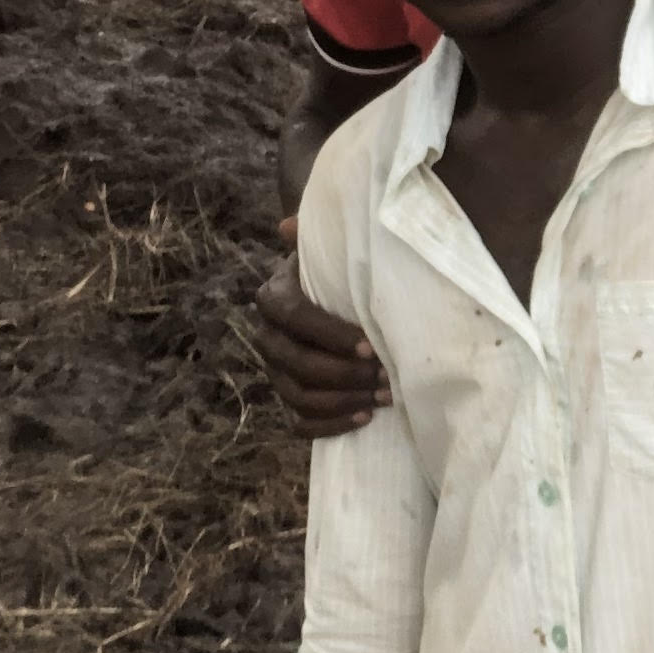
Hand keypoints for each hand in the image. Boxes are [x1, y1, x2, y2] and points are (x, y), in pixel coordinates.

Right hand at [246, 250, 389, 435]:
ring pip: (299, 397)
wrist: (328, 292)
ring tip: (383, 398)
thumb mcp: (327, 250)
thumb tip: (288, 225)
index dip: (331, 336)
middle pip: (298, 365)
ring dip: (343, 401)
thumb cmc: (336, 270)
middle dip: (345, 376)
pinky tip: (363, 419)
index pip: (295, 319)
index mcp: (274, 297)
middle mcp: (267, 336)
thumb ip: (314, 236)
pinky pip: (298, 423)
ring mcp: (275, 370)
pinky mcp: (287, 396)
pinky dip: (329, 426)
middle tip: (386, 378)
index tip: (371, 347)